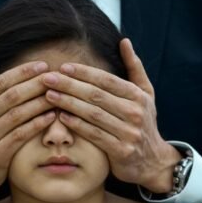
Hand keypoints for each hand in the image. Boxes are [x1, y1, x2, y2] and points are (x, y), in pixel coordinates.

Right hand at [0, 49, 56, 196]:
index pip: (0, 83)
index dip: (22, 72)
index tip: (42, 65)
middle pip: (11, 97)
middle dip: (36, 85)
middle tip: (55, 77)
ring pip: (18, 115)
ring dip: (40, 103)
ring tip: (58, 95)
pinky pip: (21, 136)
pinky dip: (37, 125)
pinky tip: (52, 117)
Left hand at [39, 38, 180, 192]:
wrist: (153, 161)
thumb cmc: (144, 123)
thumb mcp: (145, 94)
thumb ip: (134, 68)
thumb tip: (124, 41)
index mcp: (138, 96)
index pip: (106, 80)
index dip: (84, 73)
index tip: (63, 67)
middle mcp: (135, 112)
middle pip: (96, 95)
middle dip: (70, 85)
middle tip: (48, 78)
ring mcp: (129, 133)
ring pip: (93, 114)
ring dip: (69, 103)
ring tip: (49, 95)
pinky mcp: (121, 151)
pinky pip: (95, 135)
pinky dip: (77, 125)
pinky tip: (61, 117)